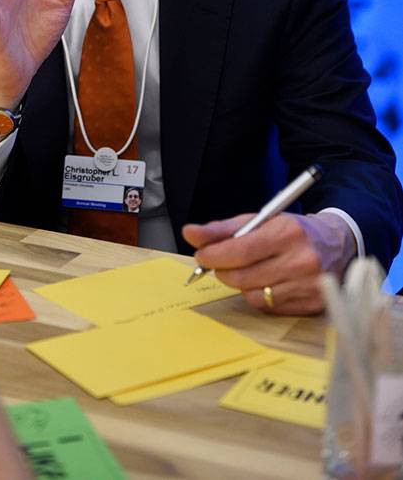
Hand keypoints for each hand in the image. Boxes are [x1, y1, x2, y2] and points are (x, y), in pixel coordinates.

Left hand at [182, 211, 356, 315]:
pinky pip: (268, 307)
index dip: (215, 255)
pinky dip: (259, 295)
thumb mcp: (261, 219)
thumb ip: (223, 229)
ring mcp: (308, 286)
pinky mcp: (311, 305)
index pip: (242, 250)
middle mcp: (301, 260)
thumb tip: (190, 233)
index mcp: (288, 232)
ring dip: (241, 284)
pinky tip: (266, 281)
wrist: (338, 243)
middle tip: (220, 263)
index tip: (201, 255)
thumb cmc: (293, 230)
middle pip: (244, 276)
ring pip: (254, 295)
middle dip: (223, 271)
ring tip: (249, 270)